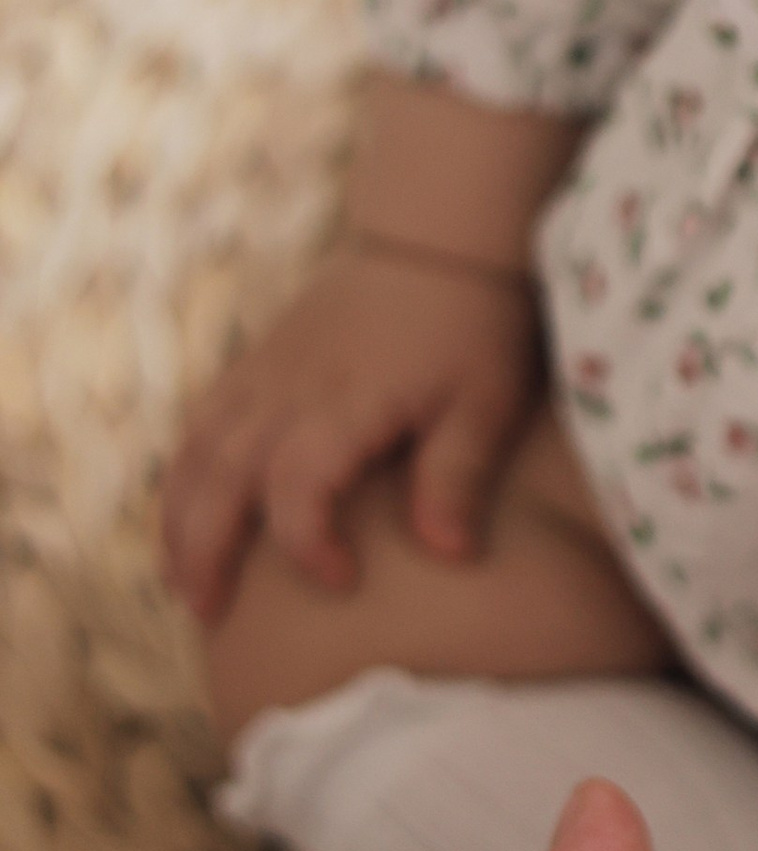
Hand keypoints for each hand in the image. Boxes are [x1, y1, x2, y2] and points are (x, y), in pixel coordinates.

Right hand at [162, 244, 541, 620]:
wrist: (437, 234)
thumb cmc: (471, 321)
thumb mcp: (485, 399)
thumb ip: (458, 475)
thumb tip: (450, 554)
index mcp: (344, 402)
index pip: (298, 486)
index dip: (308, 543)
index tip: (342, 582)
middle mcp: (288, 390)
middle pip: (221, 477)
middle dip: (206, 550)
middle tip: (210, 616)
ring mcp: (265, 373)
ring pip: (196, 451)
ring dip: (179, 519)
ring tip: (182, 583)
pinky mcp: (258, 361)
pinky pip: (200, 421)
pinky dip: (183, 473)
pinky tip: (186, 514)